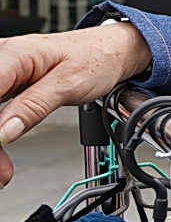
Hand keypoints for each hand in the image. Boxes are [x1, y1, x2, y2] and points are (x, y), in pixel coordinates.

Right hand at [0, 25, 151, 185]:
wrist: (110, 52)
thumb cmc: (95, 59)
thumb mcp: (67, 85)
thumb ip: (34, 106)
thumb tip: (5, 131)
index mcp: (13, 55)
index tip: (0, 142)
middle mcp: (2, 60)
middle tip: (2, 169)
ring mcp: (2, 73)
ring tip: (4, 169)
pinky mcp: (7, 85)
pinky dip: (0, 134)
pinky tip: (4, 152)